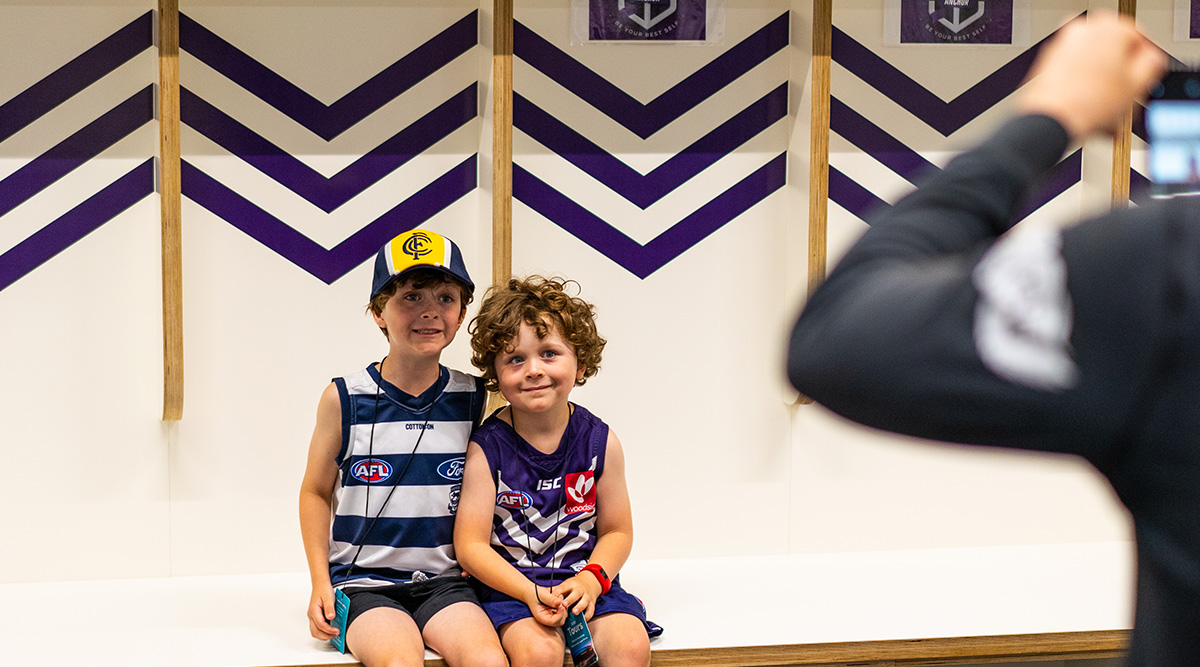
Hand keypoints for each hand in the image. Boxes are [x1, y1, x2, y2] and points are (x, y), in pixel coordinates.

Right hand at [307, 585, 339, 639]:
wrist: (320, 585)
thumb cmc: (323, 590)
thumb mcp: (328, 597)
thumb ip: (329, 607)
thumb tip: (331, 617)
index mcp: (314, 610)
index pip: (320, 625)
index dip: (328, 630)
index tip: (337, 631)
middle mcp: (311, 615)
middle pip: (315, 631)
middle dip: (326, 635)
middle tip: (336, 634)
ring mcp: (312, 617)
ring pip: (315, 632)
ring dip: (324, 636)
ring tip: (334, 634)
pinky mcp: (315, 618)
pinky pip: (316, 629)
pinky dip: (323, 632)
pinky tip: (330, 631)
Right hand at [526, 585, 566, 626]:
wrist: (532, 592)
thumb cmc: (535, 594)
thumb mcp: (542, 595)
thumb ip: (550, 599)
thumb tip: (559, 603)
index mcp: (542, 617)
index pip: (553, 621)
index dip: (560, 615)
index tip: (561, 605)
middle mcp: (547, 619)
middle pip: (560, 621)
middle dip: (563, 611)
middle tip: (561, 600)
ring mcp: (551, 616)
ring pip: (563, 617)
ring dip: (564, 608)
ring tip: (560, 597)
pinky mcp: (555, 613)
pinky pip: (563, 612)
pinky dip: (564, 606)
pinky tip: (560, 598)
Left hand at [558, 573, 602, 619]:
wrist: (590, 582)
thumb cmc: (573, 587)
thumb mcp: (565, 585)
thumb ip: (556, 591)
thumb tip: (544, 596)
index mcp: (571, 585)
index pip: (564, 587)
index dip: (558, 593)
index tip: (554, 597)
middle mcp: (580, 590)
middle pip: (576, 594)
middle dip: (570, 599)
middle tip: (564, 605)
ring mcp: (587, 597)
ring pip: (584, 602)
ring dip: (579, 607)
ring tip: (574, 613)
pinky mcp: (592, 604)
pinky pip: (591, 611)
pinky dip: (587, 616)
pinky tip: (582, 620)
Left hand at [1017, 11, 1165, 141]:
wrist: (1050, 121)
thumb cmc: (1086, 106)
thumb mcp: (1136, 85)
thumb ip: (1151, 64)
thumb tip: (1151, 58)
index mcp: (1108, 28)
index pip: (1138, 36)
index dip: (1144, 60)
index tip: (1145, 73)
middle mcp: (1083, 31)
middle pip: (1113, 48)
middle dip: (1121, 70)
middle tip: (1126, 90)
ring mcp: (1063, 45)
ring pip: (1094, 60)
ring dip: (1103, 79)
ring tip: (1107, 103)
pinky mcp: (1048, 61)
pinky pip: (1075, 69)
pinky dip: (1084, 82)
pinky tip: (1090, 103)